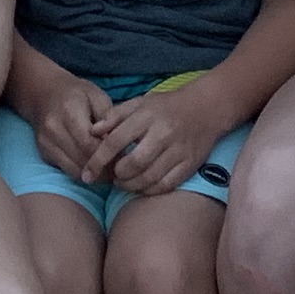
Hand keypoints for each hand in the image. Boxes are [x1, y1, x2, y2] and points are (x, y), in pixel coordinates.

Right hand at [19, 67, 118, 183]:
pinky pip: (67, 171)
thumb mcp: (97, 96)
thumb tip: (117, 143)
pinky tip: (95, 168)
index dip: (108, 155)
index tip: (124, 158)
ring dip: (94, 175)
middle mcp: (53, 131)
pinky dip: (83, 173)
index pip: (89, 144)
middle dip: (104, 169)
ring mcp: (46, 144)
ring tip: (110, 172)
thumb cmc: (76, 93)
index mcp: (68, 113)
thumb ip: (108, 118)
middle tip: (121, 169)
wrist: (43, 94)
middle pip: (82, 160)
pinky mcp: (44, 154)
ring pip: (74, 171)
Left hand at [99, 86, 228, 195]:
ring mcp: (178, 151)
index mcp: (146, 116)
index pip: (115, 141)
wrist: (207, 108)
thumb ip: (114, 116)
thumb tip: (92, 131)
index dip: (98, 160)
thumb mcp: (139, 103)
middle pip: (133, 163)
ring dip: (131, 185)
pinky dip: (149, 190)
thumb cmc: (166, 106)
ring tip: (123, 182)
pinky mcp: (189, 164)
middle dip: (117, 175)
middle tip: (111, 177)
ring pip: (149, 178)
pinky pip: (166, 185)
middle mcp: (163, 134)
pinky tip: (142, 186)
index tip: (87, 174)